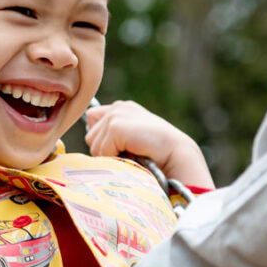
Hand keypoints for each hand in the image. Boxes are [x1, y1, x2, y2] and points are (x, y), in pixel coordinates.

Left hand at [84, 101, 212, 188]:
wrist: (176, 154)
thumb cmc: (156, 154)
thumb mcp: (132, 140)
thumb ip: (113, 138)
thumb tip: (93, 147)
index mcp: (121, 109)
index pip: (91, 120)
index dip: (102, 139)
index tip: (123, 147)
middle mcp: (117, 108)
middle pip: (90, 136)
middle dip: (104, 150)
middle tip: (129, 153)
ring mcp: (116, 115)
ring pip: (94, 146)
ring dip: (110, 156)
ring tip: (132, 154)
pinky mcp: (116, 126)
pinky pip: (101, 152)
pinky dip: (115, 158)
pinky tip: (133, 154)